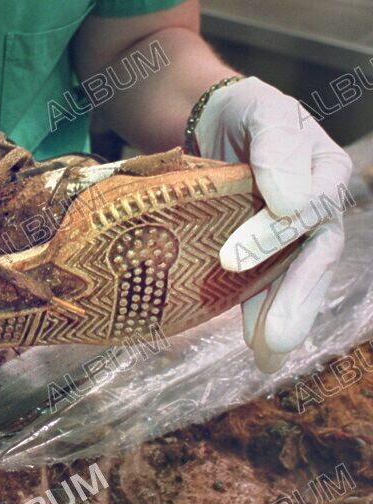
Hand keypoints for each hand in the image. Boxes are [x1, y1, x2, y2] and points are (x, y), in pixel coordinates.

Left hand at [196, 77, 352, 372]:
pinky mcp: (264, 255)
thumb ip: (276, 146)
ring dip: (281, 319)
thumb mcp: (262, 111)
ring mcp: (293, 238)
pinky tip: (255, 346)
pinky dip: (260, 315)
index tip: (232, 259)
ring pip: (294, 281)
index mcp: (325, 174)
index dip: (275, 236)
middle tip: (275, 339)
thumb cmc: (244, 114)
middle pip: (314, 259)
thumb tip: (290, 202)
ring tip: (268, 356)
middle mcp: (316, 211)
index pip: (311, 210)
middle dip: (295, 301)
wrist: (214, 124)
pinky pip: (267, 287)